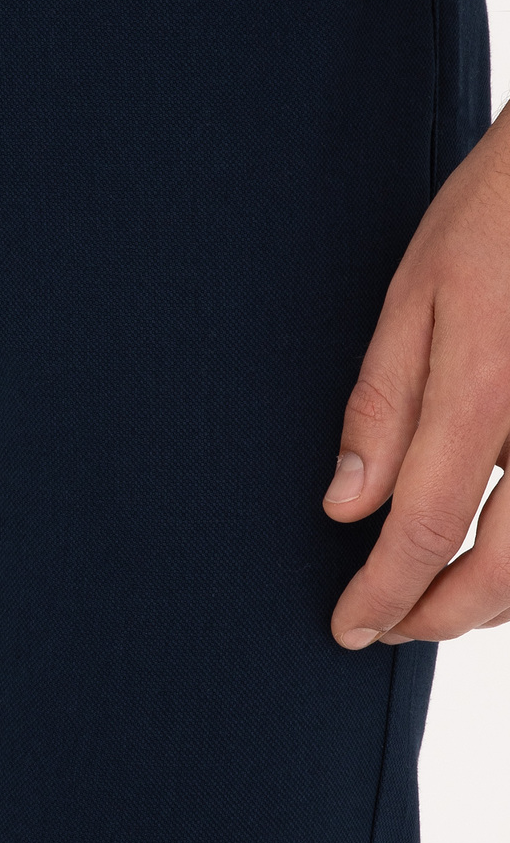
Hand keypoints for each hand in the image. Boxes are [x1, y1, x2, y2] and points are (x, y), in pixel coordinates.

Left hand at [325, 108, 509, 647]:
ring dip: (495, 598)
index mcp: (485, 394)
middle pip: (505, 573)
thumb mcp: (414, 296)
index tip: (350, 627)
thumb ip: (383, 406)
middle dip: (441, 617)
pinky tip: (497, 551)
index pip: (427, 531)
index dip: (385, 594)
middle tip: (389, 627)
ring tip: (437, 600)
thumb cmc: (498, 215)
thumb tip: (348, 505)